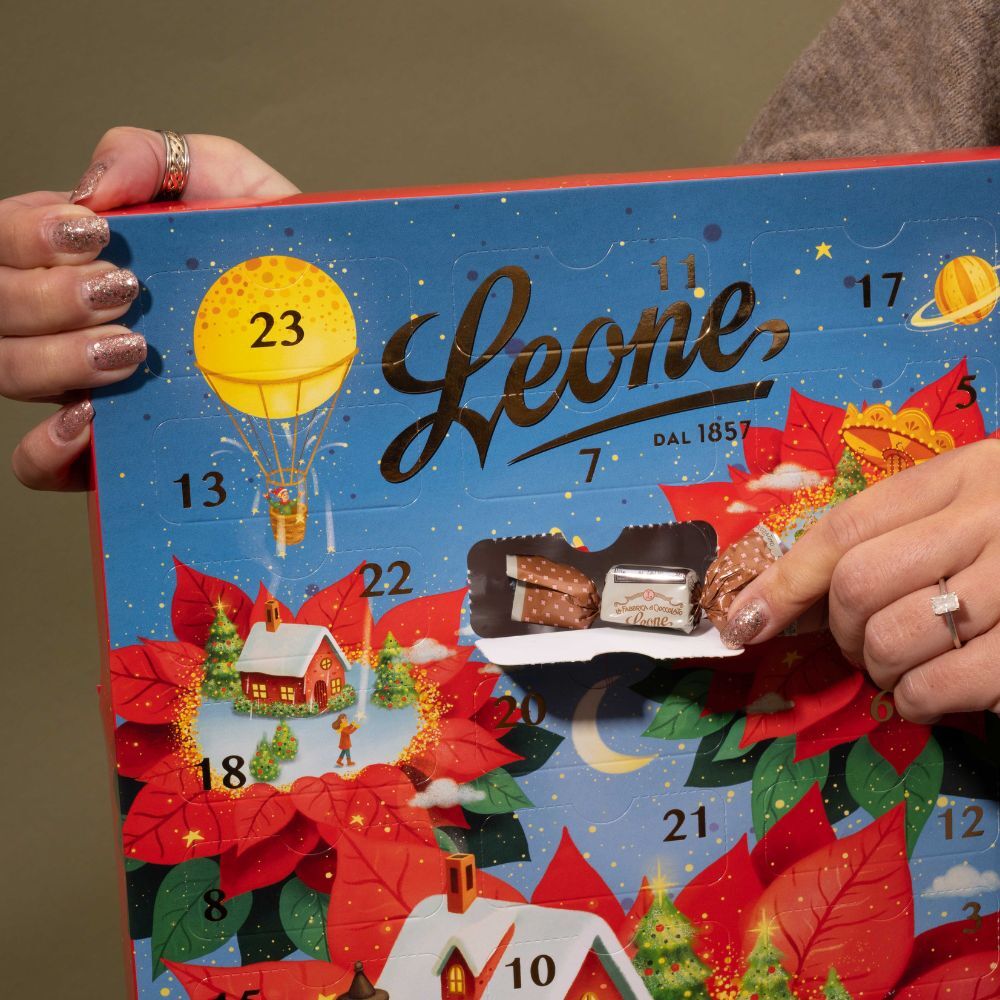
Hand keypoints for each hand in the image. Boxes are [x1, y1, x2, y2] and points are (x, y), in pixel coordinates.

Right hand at [4, 127, 298, 489]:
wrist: (326, 329)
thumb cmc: (270, 259)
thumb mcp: (227, 182)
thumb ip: (154, 158)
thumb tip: (90, 190)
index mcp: (77, 252)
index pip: (2, 239)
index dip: (23, 234)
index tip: (93, 235)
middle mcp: (66, 316)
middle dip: (46, 295)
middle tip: (123, 292)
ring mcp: (85, 380)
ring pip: (6, 373)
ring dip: (56, 358)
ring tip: (132, 348)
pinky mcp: (113, 443)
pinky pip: (39, 461)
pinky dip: (48, 444)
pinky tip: (92, 419)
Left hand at [719, 440, 999, 722]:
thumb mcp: (971, 501)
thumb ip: (894, 533)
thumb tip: (784, 600)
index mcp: (962, 475)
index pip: (843, 528)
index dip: (781, 583)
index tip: (743, 623)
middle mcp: (992, 517)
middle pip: (857, 584)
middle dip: (841, 631)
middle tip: (861, 644)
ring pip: (893, 637)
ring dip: (879, 669)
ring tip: (901, 667)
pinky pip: (945, 686)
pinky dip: (918, 701)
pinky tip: (928, 695)